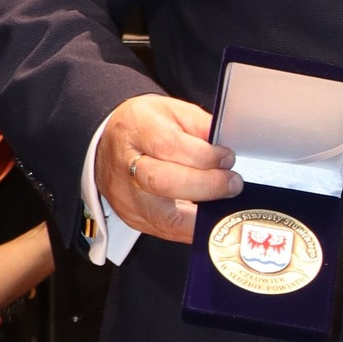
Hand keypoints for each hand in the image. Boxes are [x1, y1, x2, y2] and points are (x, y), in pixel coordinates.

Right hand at [96, 94, 240, 244]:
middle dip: (206, 186)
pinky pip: (165, 231)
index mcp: (137, 130)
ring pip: (163, 216)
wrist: (111, 143)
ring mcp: (125, 195)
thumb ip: (201, 126)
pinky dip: (191, 228)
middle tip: (231, 183)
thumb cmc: (145, 126)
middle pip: (163, 182)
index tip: (227, 158)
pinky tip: (208, 218)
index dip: (205, 156)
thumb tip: (226, 145)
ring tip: (223, 202)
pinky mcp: (131, 217)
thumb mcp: (174, 111)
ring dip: (201, 214)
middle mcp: (125, 165)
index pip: (169, 146)